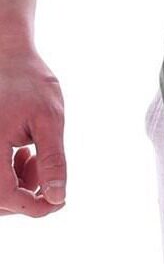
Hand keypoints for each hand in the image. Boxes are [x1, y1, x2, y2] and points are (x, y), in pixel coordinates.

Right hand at [0, 40, 65, 216]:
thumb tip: (57, 197)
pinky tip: (23, 154)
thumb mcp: (50, 118)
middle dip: (26, 196)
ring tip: (34, 157)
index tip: (59, 201)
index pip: (5, 195)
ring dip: (16, 186)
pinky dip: (8, 175)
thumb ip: (52, 159)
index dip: (34, 206)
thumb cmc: (30, 82)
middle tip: (46, 172)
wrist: (9, 57)